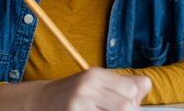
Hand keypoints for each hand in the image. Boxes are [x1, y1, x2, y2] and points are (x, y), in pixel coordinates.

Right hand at [0, 67, 150, 110]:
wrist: (37, 103)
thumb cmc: (71, 95)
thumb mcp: (95, 83)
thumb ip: (122, 85)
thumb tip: (146, 85)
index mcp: (94, 75)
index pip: (131, 92)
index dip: (134, 103)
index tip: (127, 106)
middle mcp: (86, 88)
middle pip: (126, 108)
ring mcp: (77, 105)